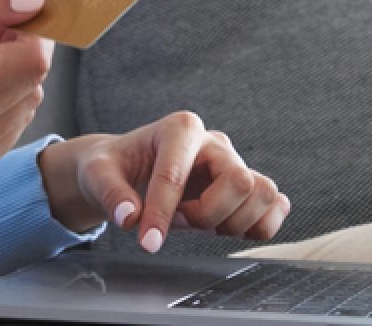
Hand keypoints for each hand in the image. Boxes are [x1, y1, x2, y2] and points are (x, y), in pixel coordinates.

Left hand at [37, 113, 288, 248]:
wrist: (125, 168)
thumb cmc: (112, 167)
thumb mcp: (96, 175)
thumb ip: (110, 194)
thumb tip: (129, 217)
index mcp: (179, 129)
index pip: (179, 173)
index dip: (163, 213)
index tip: (148, 243)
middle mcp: (213, 142)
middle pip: (240, 182)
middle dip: (208, 214)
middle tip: (179, 220)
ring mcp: (234, 163)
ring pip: (263, 194)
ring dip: (232, 222)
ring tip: (198, 221)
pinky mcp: (245, 186)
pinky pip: (275, 206)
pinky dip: (257, 226)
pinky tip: (224, 228)